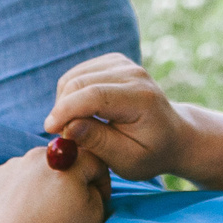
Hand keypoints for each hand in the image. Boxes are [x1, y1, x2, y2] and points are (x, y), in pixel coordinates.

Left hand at [0, 148, 110, 222]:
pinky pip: (15, 178)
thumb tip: (89, 187)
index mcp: (70, 162)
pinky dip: (21, 191)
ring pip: (38, 170)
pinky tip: (20, 213)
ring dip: (44, 185)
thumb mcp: (93, 219)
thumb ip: (98, 195)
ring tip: (40, 214)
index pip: (95, 161)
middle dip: (70, 182)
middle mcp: (41, 155)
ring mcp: (14, 164)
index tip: (98, 201)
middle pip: (64, 162)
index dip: (101, 182)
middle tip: (68, 209)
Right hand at [46, 54, 190, 180]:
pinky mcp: (113, 62)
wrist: (173, 135)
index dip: (66, 111)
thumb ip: (99, 142)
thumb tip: (69, 127)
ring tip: (74, 127)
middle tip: (60, 135)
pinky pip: (78, 73)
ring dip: (65, 102)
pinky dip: (70, 93)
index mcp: (141, 98)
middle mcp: (133, 74)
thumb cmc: (151, 152)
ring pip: (75, 76)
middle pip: (80, 82)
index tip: (50, 130)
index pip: (94, 95)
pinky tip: (80, 113)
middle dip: (62, 109)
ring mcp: (123, 64)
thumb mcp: (128, 160)